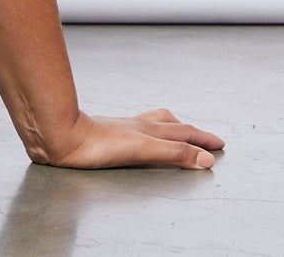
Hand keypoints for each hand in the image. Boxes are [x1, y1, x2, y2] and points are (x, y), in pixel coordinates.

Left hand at [40, 109, 224, 169]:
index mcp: (150, 130)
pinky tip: (142, 133)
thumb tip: (206, 159)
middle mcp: (139, 125)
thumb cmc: (99, 144)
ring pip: (156, 124)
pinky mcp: (110, 133)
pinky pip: (139, 128)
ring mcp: (124, 128)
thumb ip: (174, 153)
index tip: (219, 145)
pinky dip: (151, 130)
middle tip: (210, 139)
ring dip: (174, 128)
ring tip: (180, 130)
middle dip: (194, 134)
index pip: (184, 135)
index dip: (202, 141)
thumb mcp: (143, 150)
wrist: (64, 136)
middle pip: (174, 127)